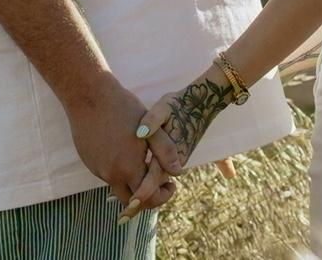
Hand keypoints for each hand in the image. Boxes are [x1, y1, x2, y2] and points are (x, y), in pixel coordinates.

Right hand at [66, 76, 179, 213]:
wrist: (89, 95)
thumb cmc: (122, 107)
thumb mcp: (150, 128)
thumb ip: (165, 151)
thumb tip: (179, 171)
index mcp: (128, 168)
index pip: (148, 199)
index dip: (162, 196)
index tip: (171, 184)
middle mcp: (111, 174)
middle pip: (132, 201)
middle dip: (148, 196)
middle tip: (159, 181)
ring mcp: (98, 169)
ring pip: (118, 186)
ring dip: (132, 181)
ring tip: (143, 161)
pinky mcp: (89, 161)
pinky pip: (107, 174)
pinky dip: (118, 170)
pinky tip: (124, 150)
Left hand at [118, 71, 236, 220]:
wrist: (200, 104)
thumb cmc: (179, 105)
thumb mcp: (164, 108)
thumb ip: (152, 121)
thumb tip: (139, 133)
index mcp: (168, 155)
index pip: (152, 181)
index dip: (140, 196)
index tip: (128, 207)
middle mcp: (172, 164)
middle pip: (154, 190)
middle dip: (138, 203)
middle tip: (122, 218)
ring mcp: (173, 163)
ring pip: (156, 185)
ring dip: (141, 195)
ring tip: (122, 204)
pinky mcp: (172, 159)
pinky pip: (158, 177)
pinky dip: (145, 184)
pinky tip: (131, 183)